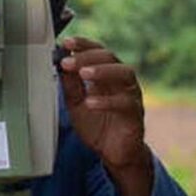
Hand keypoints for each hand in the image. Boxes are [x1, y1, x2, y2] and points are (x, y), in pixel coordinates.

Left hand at [59, 37, 152, 195]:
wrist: (113, 153)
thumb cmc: (97, 126)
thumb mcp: (76, 104)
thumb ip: (70, 85)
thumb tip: (60, 63)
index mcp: (106, 75)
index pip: (97, 51)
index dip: (83, 45)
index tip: (66, 43)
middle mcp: (121, 81)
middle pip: (110, 57)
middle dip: (88, 56)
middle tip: (68, 61)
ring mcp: (131, 95)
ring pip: (124, 73)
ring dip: (102, 71)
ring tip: (83, 74)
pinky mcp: (135, 114)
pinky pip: (125, 103)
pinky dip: (106, 101)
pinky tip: (91, 102)